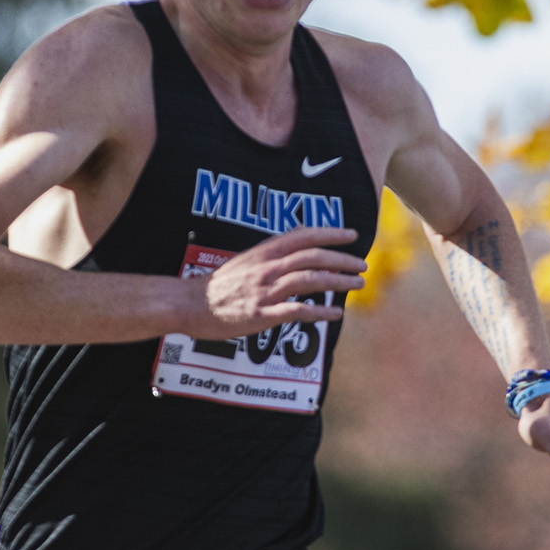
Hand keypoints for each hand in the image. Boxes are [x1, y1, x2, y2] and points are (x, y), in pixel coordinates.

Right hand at [186, 227, 365, 338]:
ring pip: (308, 281)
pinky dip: (318, 312)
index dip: (330, 233)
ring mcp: (264, 291)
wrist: (187, 303)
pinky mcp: (259, 315)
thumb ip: (272, 252)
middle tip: (363, 265)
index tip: (352, 234)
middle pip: (312, 257)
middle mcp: (266, 268)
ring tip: (356, 285)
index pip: (303, 236)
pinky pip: (295, 312)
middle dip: (341, 260)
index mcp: (263, 252)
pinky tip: (335, 314)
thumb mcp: (245, 260)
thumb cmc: (218, 285)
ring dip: (336, 282)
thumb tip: (298, 241)